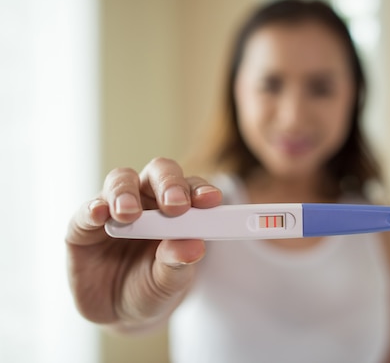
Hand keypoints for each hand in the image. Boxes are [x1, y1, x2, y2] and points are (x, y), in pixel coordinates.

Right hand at [66, 157, 221, 330]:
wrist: (117, 314)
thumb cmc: (151, 288)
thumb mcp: (169, 283)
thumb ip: (178, 263)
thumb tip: (194, 247)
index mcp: (178, 209)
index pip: (192, 188)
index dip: (201, 190)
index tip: (210, 200)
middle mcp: (148, 200)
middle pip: (159, 172)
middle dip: (169, 184)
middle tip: (175, 206)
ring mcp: (114, 208)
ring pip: (122, 180)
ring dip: (127, 193)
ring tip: (129, 214)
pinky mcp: (83, 226)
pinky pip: (87, 209)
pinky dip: (94, 208)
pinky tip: (100, 214)